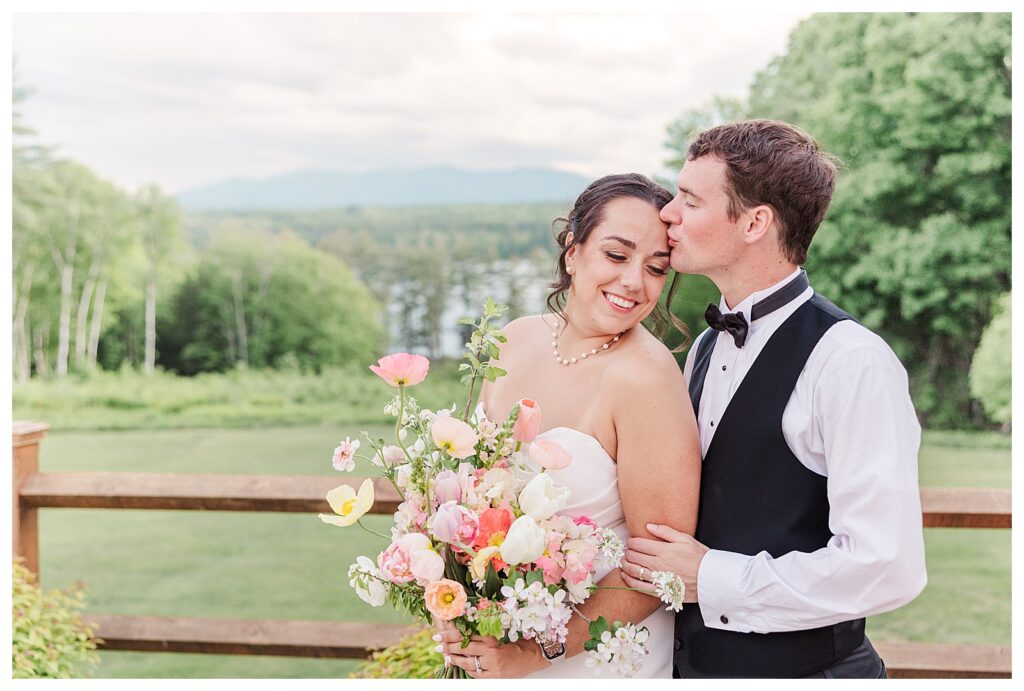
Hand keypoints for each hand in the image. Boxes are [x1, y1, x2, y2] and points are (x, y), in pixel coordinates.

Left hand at [433, 625, 548, 677]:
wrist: (530, 657)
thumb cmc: (514, 641)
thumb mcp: (497, 632)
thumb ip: (480, 630)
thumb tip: (460, 624)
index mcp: (491, 637)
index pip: (466, 635)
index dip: (451, 634)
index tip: (439, 633)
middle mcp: (491, 651)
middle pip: (464, 648)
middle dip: (448, 646)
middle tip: (437, 644)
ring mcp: (492, 666)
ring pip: (467, 663)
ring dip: (454, 659)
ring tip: (445, 655)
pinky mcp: (494, 677)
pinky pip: (475, 673)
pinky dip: (466, 668)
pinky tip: (459, 664)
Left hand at [620, 523, 707, 603]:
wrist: (710, 580)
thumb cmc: (700, 558)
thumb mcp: (686, 539)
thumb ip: (666, 532)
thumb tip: (649, 526)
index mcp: (664, 550)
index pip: (638, 543)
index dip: (631, 541)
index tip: (632, 542)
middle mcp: (658, 564)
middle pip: (633, 556)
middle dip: (627, 552)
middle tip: (627, 551)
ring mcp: (658, 578)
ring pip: (633, 571)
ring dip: (625, 565)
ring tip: (623, 562)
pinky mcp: (660, 591)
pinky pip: (639, 587)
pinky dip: (629, 580)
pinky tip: (625, 576)